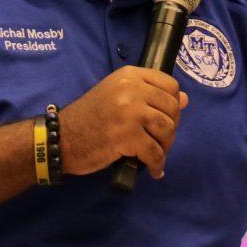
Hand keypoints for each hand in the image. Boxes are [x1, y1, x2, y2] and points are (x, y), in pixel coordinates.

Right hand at [59, 66, 188, 179]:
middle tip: (159, 141)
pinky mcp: (127, 136)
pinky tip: (154, 170)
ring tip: (155, 154)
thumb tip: (185, 100)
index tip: (164, 117)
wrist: (62, 139)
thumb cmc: (89, 117)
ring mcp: (130, 112)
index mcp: (129, 75)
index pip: (170, 85)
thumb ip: (148, 95)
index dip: (172, 104)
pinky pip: (155, 153)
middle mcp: (132, 89)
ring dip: (165, 147)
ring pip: (167, 130)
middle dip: (170, 128)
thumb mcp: (117, 95)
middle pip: (172, 108)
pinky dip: (157, 165)